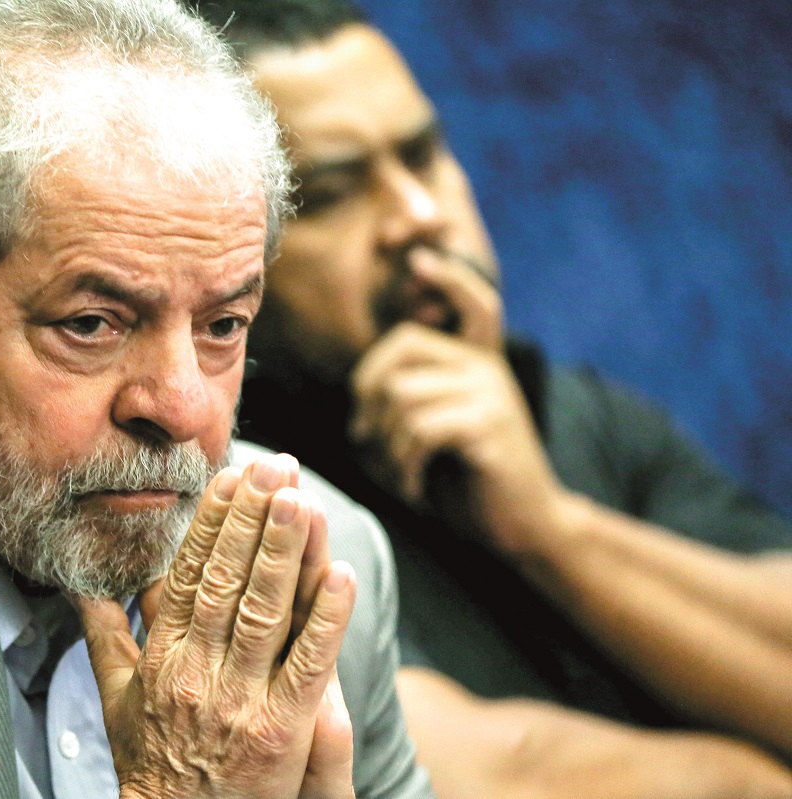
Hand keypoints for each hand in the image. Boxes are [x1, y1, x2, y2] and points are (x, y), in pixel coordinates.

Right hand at [75, 455, 357, 798]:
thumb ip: (103, 637)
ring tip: (301, 499)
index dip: (212, 523)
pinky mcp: (280, 732)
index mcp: (163, 657)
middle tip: (273, 466)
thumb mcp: (115, 700)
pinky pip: (307, 666)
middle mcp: (198, 670)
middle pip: (228, 581)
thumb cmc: (149, 766)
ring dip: (284, 551)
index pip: (190, 575)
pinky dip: (325, 619)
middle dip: (252, 518)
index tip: (229, 477)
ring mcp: (240, 699)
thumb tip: (78, 588)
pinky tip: (340, 575)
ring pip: (264, 611)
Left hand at [350, 250, 570, 555]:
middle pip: (402, 347)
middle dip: (368, 395)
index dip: (450, 278)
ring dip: (383, 445)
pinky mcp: (487, 425)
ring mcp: (490, 393)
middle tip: (367, 440)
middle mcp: (488, 368)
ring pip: (401, 395)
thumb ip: (411, 399)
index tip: (420, 261)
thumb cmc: (470, 482)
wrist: (527, 526)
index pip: (474, 303)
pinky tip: (413, 489)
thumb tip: (360, 390)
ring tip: (398, 475)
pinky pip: (417, 430)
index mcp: (480, 363)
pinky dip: (401, 466)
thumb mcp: (439, 432)